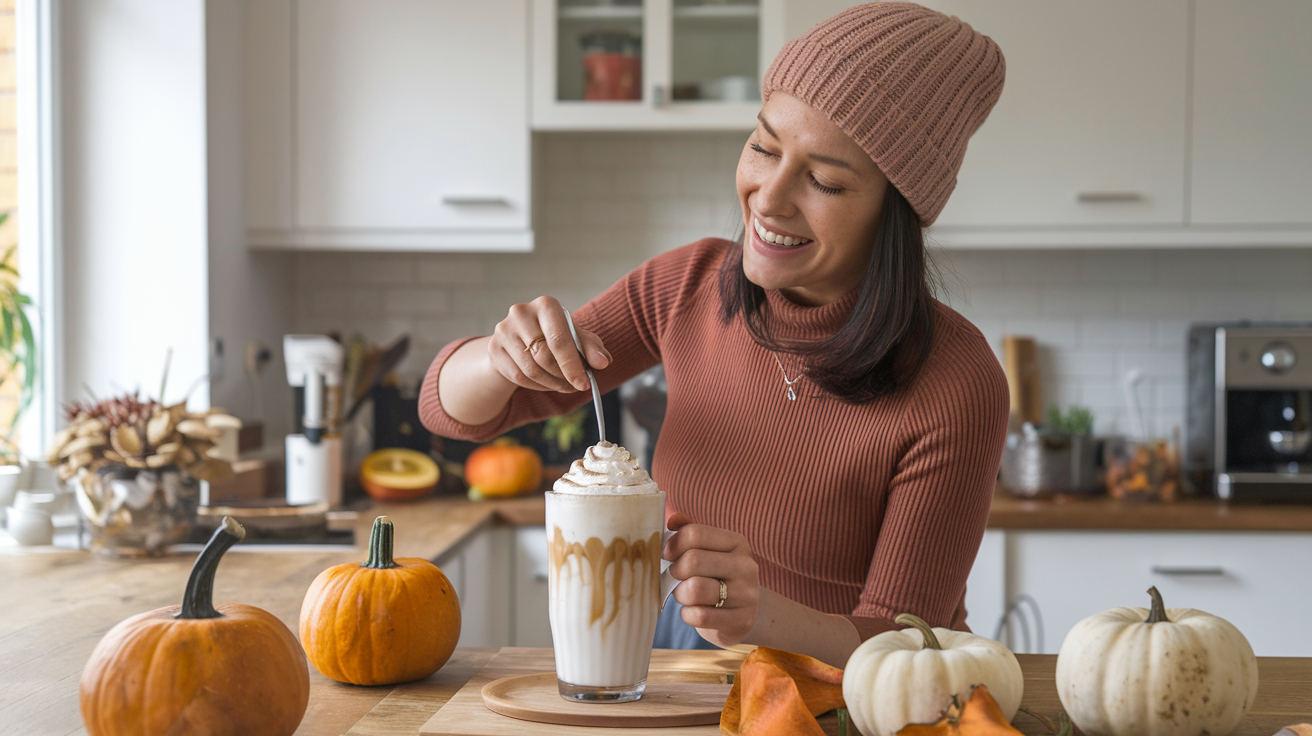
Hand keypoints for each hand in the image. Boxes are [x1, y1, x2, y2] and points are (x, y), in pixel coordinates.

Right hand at [487, 296, 610, 392]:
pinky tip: (548, 383)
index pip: (559, 339)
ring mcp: (504, 330)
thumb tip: (603, 362)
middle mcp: (521, 313)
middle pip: (544, 356)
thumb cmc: (555, 335)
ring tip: (565, 386)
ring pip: (531, 370)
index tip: (584, 384)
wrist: (521, 338)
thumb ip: (592, 347)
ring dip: (552, 384)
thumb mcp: (576, 337)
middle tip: (577, 386)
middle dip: (564, 376)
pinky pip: (519, 377)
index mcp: (546, 305)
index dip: (572, 365)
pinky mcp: (494, 349)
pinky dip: (538, 385)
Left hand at [664, 512, 759, 647]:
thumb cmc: (716, 577)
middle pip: (693, 560)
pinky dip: (688, 615)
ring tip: (684, 595)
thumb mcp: (708, 552)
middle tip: (675, 577)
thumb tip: (673, 519)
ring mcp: (746, 595)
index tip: (667, 555)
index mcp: (737, 542)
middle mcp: (746, 566)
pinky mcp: (740, 621)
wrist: (743, 614)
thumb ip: (689, 532)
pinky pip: (699, 616)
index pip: (695, 533)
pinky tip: (693, 612)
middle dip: (675, 571)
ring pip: (694, 589)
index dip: (672, 545)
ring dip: (680, 594)